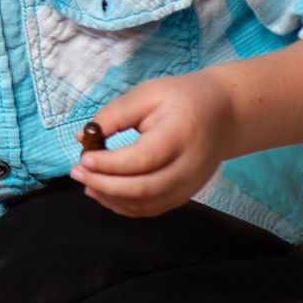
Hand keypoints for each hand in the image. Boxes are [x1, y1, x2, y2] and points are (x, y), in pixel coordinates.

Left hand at [72, 72, 239, 217]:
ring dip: (110, 198)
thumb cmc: (183, 98)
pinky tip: (104, 192)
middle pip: (144, 189)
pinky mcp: (185, 195)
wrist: (225, 114)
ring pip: (146, 204)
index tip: (84, 157)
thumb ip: (115, 114)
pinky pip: (151, 209)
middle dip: (104, 184)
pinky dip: (124, 205)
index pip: (143, 159)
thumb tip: (81, 137)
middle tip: (77, 172)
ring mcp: (190, 185)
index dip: (110, 163)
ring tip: (87, 182)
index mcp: (182, 134)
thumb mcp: (149, 93)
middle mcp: (190, 166)